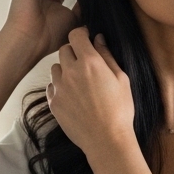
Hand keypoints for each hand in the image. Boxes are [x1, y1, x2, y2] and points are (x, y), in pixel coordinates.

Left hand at [48, 28, 136, 155]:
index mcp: (90, 63)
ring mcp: (60, 88)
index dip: (81, 33)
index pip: (76, 35)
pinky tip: (72, 95)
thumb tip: (98, 39)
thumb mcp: (121, 79)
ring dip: (65, 69)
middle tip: (85, 62)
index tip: (86, 37)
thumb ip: (107, 56)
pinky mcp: (53, 103)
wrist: (106, 139)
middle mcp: (71, 72)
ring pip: (56, 67)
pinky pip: (51, 86)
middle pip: (64, 50)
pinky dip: (59, 86)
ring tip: (79, 81)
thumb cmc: (120, 110)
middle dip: (74, 51)